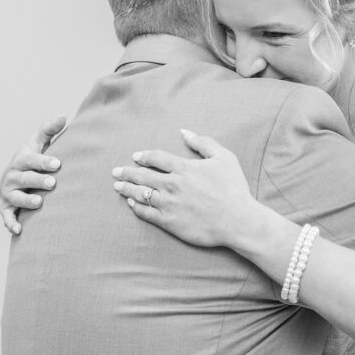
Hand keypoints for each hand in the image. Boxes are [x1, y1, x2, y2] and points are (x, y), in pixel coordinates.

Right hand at [0, 115, 66, 234]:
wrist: (13, 177)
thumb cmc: (31, 159)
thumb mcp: (38, 143)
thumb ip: (50, 130)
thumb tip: (63, 116)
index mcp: (21, 160)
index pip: (31, 159)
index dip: (43, 161)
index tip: (58, 164)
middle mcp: (12, 176)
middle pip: (24, 178)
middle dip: (37, 180)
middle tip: (53, 182)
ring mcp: (8, 192)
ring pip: (16, 197)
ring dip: (26, 200)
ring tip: (39, 202)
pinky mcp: (6, 208)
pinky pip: (7, 217)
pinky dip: (10, 223)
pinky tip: (19, 230)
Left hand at [112, 129, 255, 247]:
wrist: (238, 221)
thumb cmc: (233, 189)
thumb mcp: (224, 158)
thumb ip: (203, 143)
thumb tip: (184, 132)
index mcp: (184, 168)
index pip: (156, 158)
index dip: (144, 156)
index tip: (136, 156)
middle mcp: (172, 185)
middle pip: (142, 176)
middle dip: (127, 172)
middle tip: (116, 171)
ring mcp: (169, 205)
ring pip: (141, 194)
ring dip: (127, 188)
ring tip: (118, 186)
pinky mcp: (170, 222)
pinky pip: (147, 214)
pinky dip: (137, 207)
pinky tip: (131, 204)